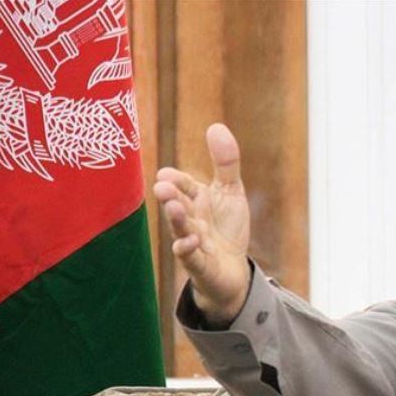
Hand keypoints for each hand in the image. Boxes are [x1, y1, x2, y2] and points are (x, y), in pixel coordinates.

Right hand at [153, 123, 250, 325]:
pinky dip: (187, 249)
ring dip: (177, 220)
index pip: (184, 186)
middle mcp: (190, 220)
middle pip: (178, 206)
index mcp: (195, 200)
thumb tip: (216, 125)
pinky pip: (191, 258)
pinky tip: (189, 241)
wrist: (232, 270)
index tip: (166, 175)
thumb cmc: (226, 228)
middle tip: (162, 187)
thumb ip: (225, 162)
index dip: (177, 181)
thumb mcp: (231, 192)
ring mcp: (193, 243)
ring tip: (173, 208)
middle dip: (171, 197)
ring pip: (182, 231)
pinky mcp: (200, 265)